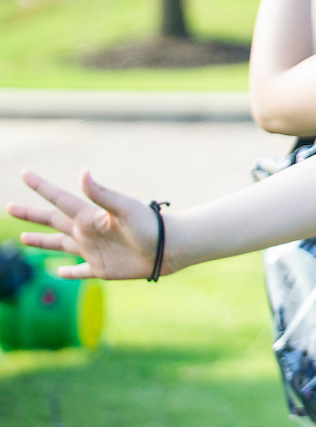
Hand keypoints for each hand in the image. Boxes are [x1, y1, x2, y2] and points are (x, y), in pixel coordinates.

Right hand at [6, 170, 161, 279]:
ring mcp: (92, 251)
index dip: (41, 187)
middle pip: (52, 221)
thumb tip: (82, 172)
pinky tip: (57, 272)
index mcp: (90, 216)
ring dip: (41, 242)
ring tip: (23, 238)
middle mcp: (87, 232)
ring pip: (59, 245)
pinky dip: (67, 272)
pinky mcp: (101, 269)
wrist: (170, 248)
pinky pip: (79, 271)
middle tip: (10, 207)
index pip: (59, 199)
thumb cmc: (149, 226)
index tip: (24, 173)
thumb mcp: (124, 208)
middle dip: (31, 215)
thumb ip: (102, 193)